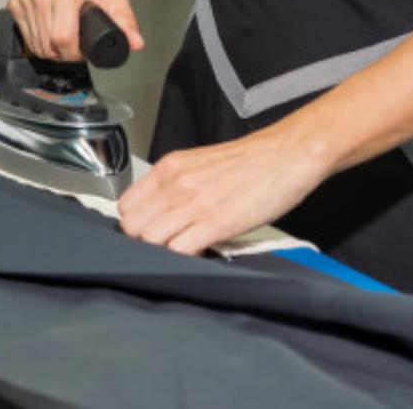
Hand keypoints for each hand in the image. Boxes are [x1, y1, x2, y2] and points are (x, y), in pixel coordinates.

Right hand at [7, 0, 143, 60]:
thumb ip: (125, 21)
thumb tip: (134, 44)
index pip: (62, 38)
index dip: (74, 53)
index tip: (82, 51)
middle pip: (47, 45)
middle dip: (63, 54)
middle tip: (76, 45)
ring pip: (34, 44)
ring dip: (50, 49)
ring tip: (65, 37)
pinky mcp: (16, 2)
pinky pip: (24, 35)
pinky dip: (37, 40)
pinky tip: (50, 30)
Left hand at [117, 129, 332, 254]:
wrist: (286, 155)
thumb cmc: (250, 162)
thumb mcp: (199, 164)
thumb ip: (175, 185)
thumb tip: (160, 211)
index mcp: (169, 168)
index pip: (126, 205)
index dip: (136, 222)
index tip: (148, 229)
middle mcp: (175, 184)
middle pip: (132, 226)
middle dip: (144, 241)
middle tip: (165, 242)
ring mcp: (193, 204)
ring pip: (150, 240)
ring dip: (162, 251)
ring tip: (183, 247)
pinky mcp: (215, 223)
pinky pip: (179, 250)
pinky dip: (184, 257)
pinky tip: (199, 251)